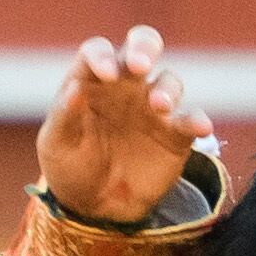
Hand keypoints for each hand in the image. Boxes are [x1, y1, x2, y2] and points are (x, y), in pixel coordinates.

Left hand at [36, 25, 213, 227]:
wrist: (97, 208)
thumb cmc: (71, 167)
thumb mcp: (56, 145)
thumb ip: (65, 116)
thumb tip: (75, 89)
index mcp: (92, 81)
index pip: (98, 52)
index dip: (103, 56)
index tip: (106, 75)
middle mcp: (126, 86)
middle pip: (142, 47)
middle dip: (144, 47)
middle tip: (141, 65)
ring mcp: (153, 107)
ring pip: (169, 81)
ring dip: (167, 88)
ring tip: (160, 106)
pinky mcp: (176, 134)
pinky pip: (190, 119)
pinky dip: (196, 120)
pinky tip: (199, 126)